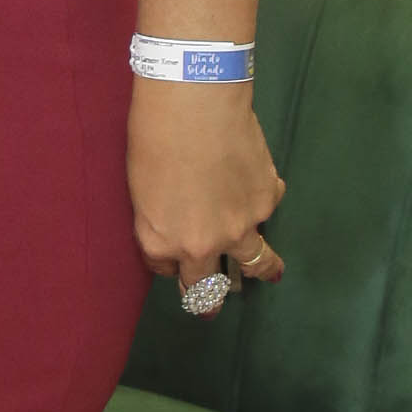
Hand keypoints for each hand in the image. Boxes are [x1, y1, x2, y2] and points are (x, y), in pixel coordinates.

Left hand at [128, 80, 283, 306]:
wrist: (195, 102)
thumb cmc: (152, 134)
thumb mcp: (140, 186)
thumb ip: (160, 213)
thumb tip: (179, 218)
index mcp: (161, 242)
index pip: (165, 270)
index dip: (169, 266)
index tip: (174, 266)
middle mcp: (201, 245)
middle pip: (208, 286)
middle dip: (208, 300)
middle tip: (211, 309)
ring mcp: (240, 227)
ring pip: (257, 262)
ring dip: (263, 270)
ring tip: (270, 273)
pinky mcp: (267, 201)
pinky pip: (267, 208)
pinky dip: (262, 199)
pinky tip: (256, 182)